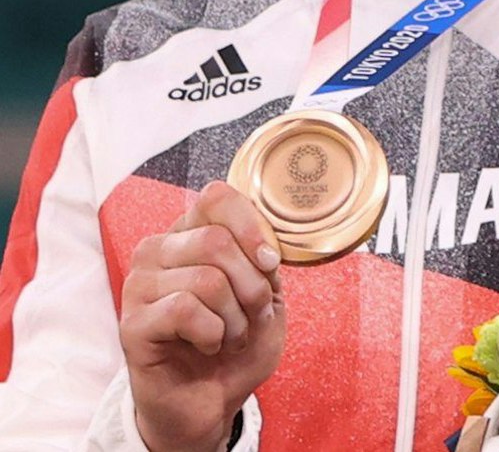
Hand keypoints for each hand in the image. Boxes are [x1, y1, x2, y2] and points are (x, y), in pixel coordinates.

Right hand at [121, 182, 286, 451]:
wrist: (211, 398)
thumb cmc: (236, 342)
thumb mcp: (266, 295)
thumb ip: (264, 261)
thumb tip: (265, 246)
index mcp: (189, 234)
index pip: (215, 197)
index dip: (252, 226)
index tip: (269, 262)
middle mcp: (157, 252)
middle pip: (217, 240)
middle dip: (253, 285)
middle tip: (254, 314)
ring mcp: (138, 286)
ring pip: (206, 278)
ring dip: (236, 316)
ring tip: (232, 335)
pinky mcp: (131, 324)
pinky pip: (185, 310)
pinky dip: (214, 332)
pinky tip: (209, 344)